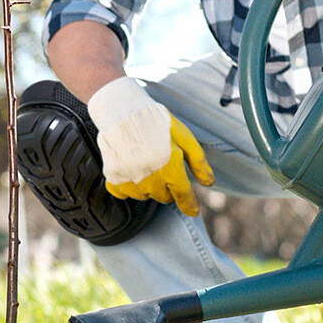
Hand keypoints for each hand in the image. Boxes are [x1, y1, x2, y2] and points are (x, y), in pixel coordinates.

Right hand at [87, 77, 214, 216]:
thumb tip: (209, 183)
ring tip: (146, 163)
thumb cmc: (156, 122)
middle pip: (164, 197)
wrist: (122, 111)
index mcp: (170, 167)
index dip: (189, 204)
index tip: (193, 211)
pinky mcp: (114, 178)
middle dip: (168, 187)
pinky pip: (124, 193)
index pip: (183, 195)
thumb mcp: (184, 137)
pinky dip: (129, 186)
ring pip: (145, 196)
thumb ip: (198, 162)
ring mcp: (130, 179)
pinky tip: (131, 170)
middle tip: (163, 167)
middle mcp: (150, 178)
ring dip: (148, 186)